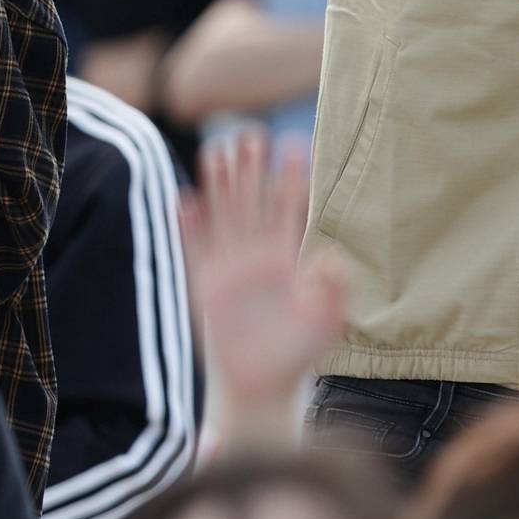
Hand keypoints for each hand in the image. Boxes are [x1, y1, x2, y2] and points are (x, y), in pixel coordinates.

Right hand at [183, 126, 344, 444]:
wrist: (262, 386)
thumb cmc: (299, 354)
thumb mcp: (327, 322)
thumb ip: (335, 291)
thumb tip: (333, 258)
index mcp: (287, 258)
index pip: (288, 209)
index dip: (290, 178)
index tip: (294, 144)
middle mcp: (256, 256)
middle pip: (252, 203)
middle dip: (252, 169)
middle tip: (251, 132)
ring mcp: (229, 268)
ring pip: (223, 216)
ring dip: (220, 185)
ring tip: (218, 149)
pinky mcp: (205, 287)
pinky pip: (194, 250)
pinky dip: (189, 227)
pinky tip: (184, 199)